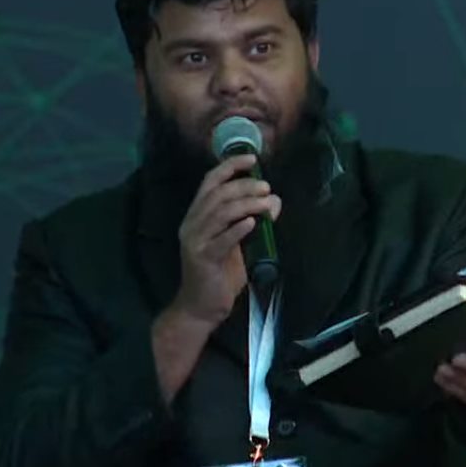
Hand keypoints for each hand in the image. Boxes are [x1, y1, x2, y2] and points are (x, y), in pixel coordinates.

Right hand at [172, 153, 281, 326]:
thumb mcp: (237, 242)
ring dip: (246, 204)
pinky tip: (253, 223)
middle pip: (218, 194)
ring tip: (266, 203)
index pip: (209, 182)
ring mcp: (195, 241)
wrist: (201, 307)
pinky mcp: (202, 259)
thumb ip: (251, 221)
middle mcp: (192, 223)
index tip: (252, 159)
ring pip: (220, 212)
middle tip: (266, 188)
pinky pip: (221, 240)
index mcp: (197, 215)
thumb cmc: (220, 274)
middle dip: (244, 186)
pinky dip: (238, 229)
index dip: (229, 166)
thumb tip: (274, 201)